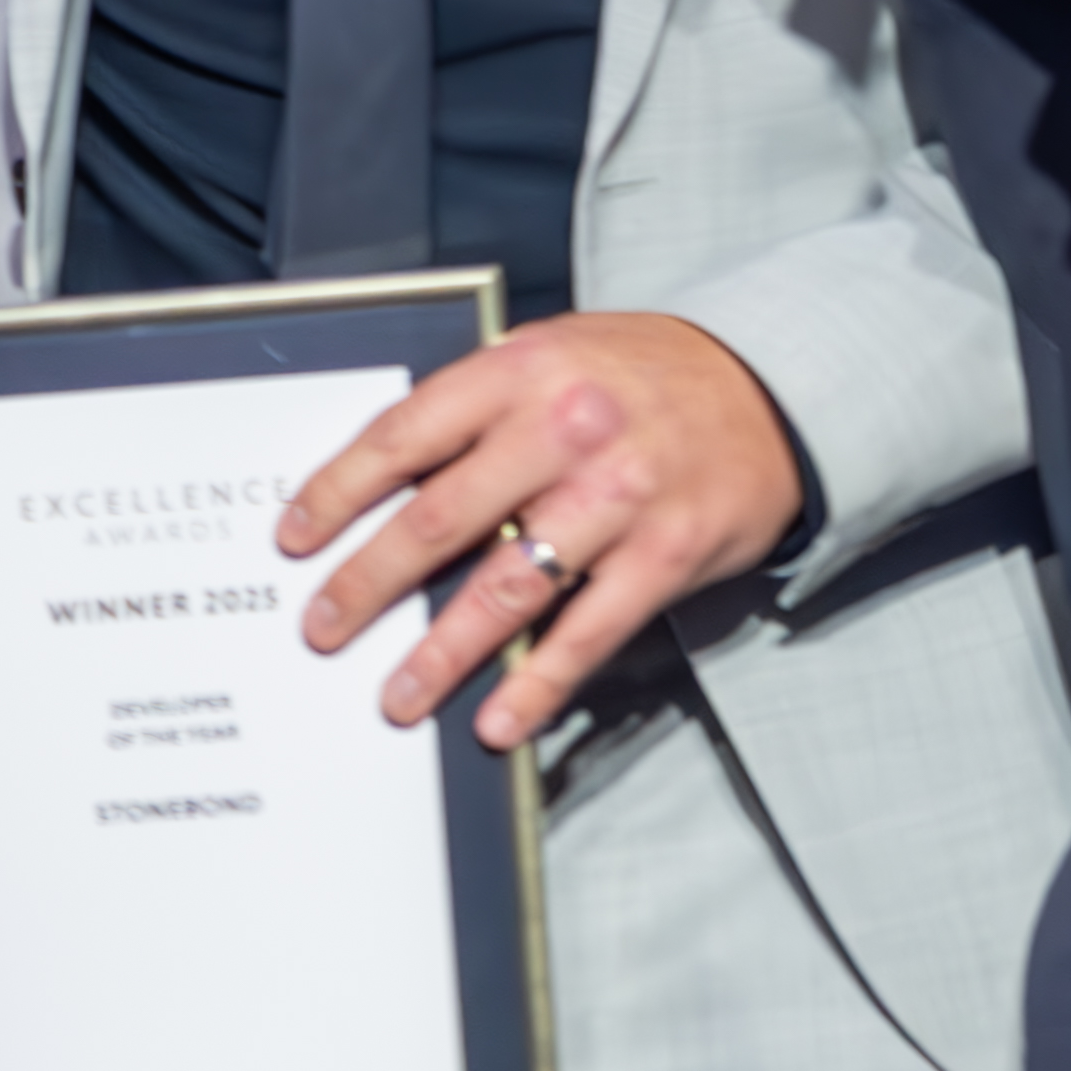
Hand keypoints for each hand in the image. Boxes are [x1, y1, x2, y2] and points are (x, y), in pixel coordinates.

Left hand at [276, 316, 808, 750]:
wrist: (775, 385)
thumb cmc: (642, 374)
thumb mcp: (554, 351)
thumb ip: (479, 405)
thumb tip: (385, 479)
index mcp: (522, 369)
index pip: (404, 435)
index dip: (338, 492)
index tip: (295, 539)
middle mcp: (565, 428)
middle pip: (440, 519)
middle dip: (368, 584)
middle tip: (323, 628)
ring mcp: (619, 495)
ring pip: (506, 587)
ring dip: (442, 652)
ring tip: (397, 697)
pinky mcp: (667, 554)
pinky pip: (588, 632)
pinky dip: (537, 684)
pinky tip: (498, 719)